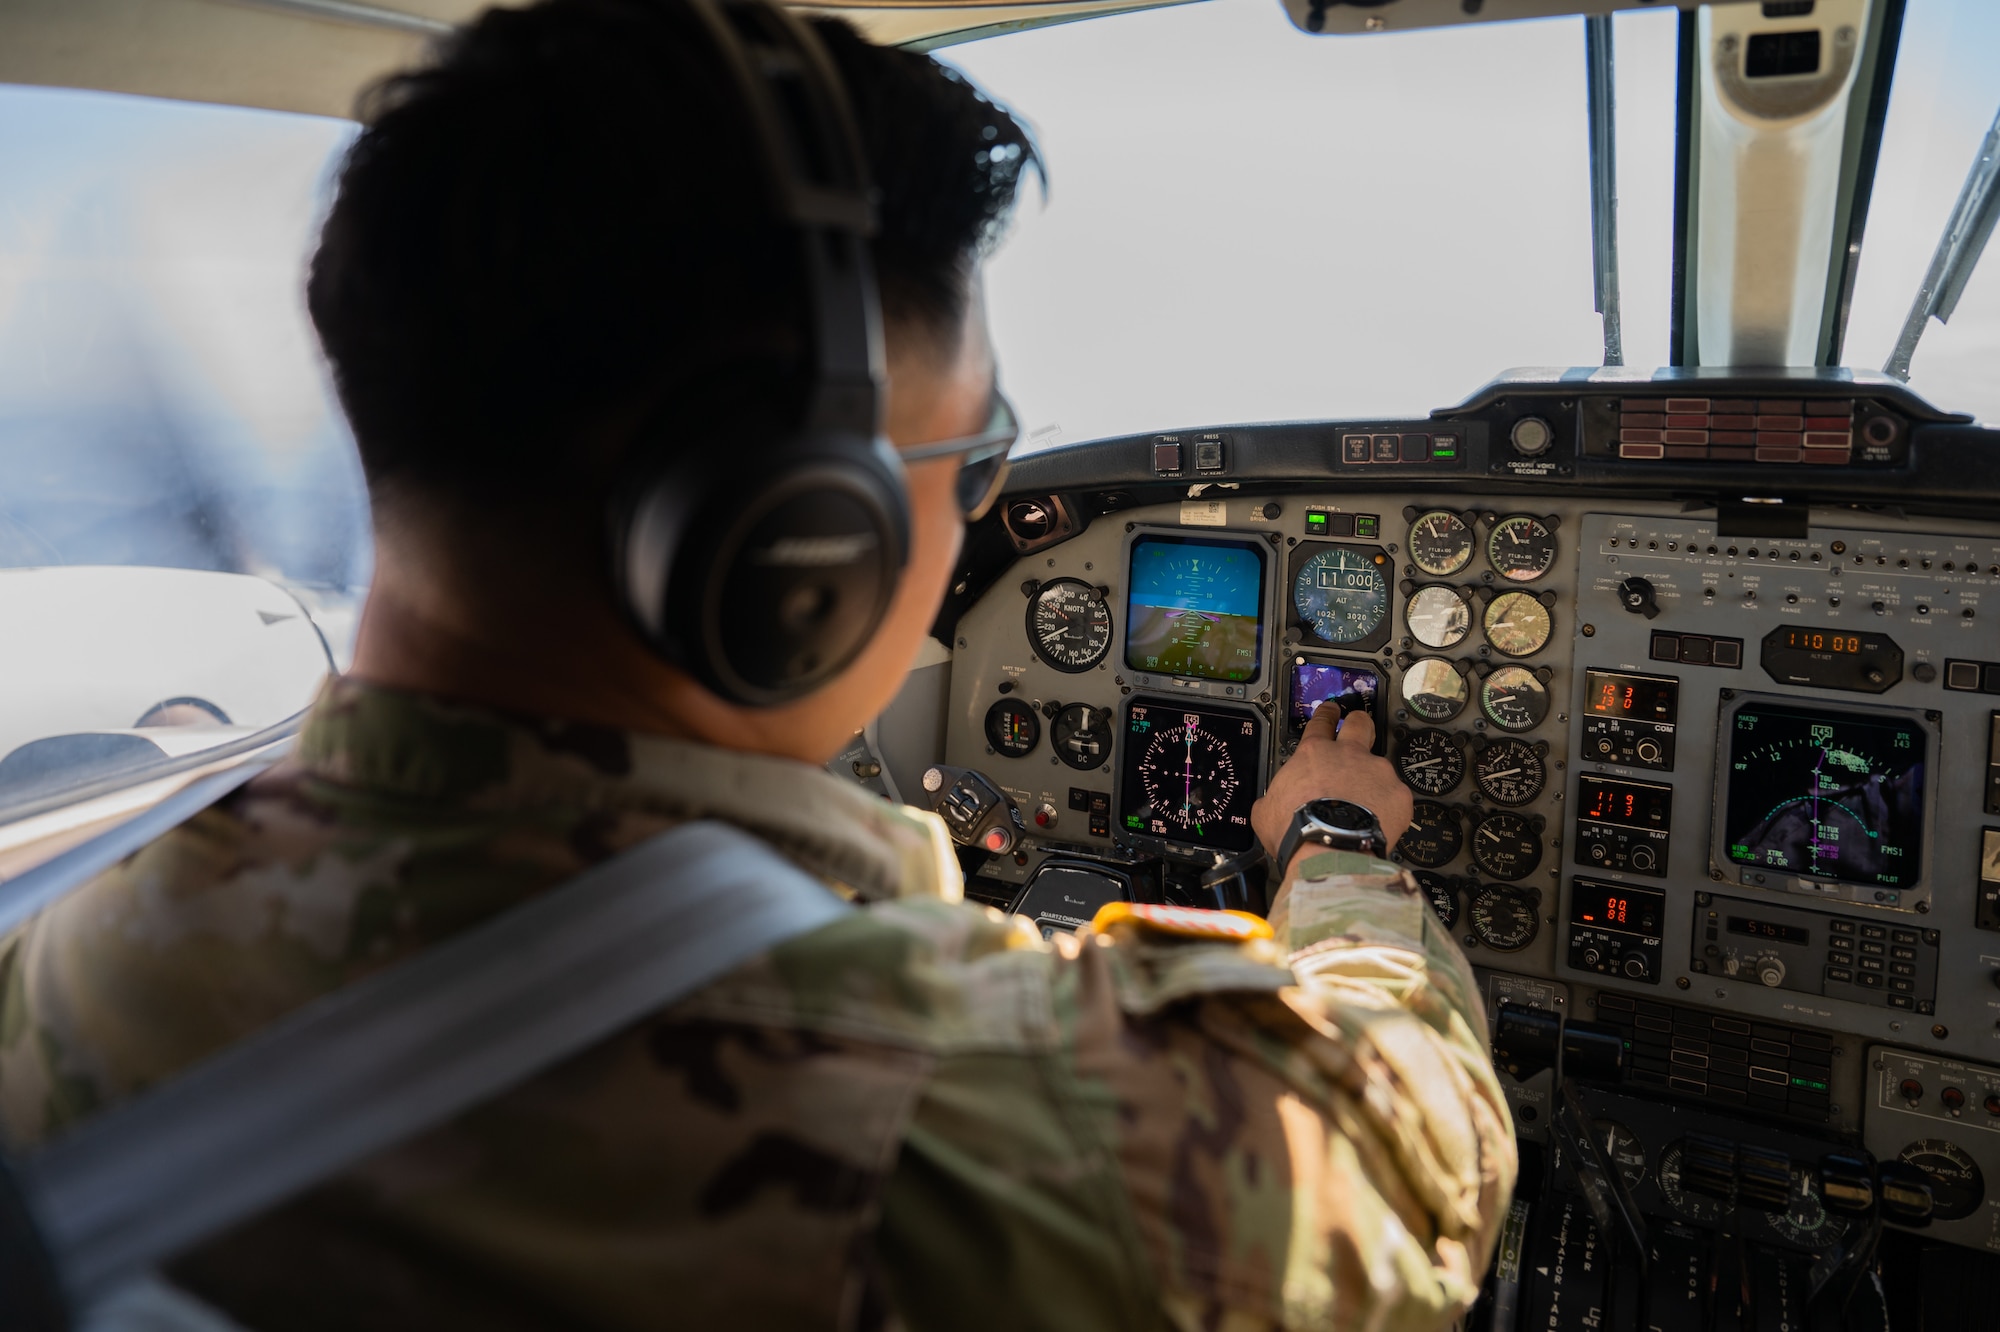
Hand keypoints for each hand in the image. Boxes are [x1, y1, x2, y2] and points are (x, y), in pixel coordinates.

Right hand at [1251, 704, 1412, 868]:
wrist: (1330, 851)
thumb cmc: (1296, 831)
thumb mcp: (1266, 811)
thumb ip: (1274, 797)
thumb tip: (1272, 804)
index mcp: (1314, 754)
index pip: (1321, 722)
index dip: (1327, 713)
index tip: (1331, 711)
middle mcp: (1349, 755)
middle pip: (1360, 724)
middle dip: (1359, 723)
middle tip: (1358, 729)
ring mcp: (1378, 772)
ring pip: (1380, 767)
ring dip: (1373, 780)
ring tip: (1366, 805)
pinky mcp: (1399, 795)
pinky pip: (1395, 797)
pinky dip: (1388, 808)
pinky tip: (1377, 823)